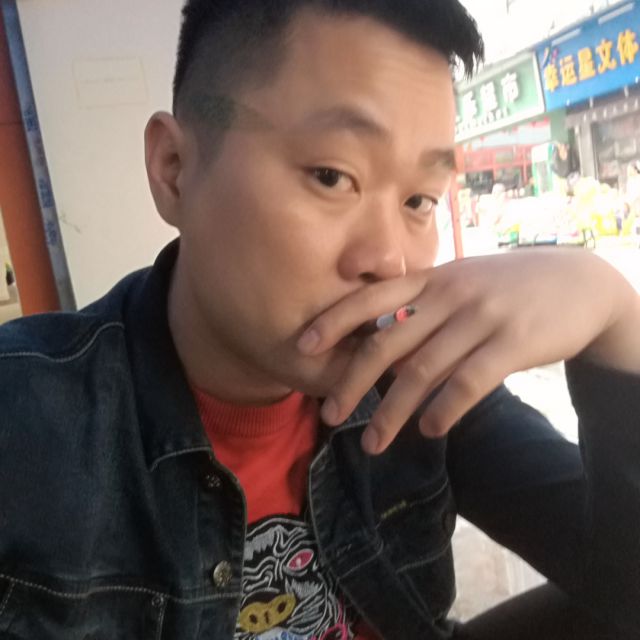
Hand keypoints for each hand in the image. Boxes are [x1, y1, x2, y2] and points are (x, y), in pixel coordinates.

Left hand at [298, 249, 639, 453]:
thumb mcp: (461, 282)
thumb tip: (381, 348)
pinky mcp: (512, 343)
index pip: (370, 298)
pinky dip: (443, 410)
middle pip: (385, 343)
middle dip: (351, 383)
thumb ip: (423, 308)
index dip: (333, 322)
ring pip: (421, 371)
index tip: (302, 348)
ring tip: (372, 443)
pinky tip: (428, 430)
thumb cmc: (507, 287)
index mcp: (431, 279)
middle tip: (328, 416)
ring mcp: (480, 318)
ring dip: (390, 413)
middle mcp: (448, 295)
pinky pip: (468, 382)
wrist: (577, 281)